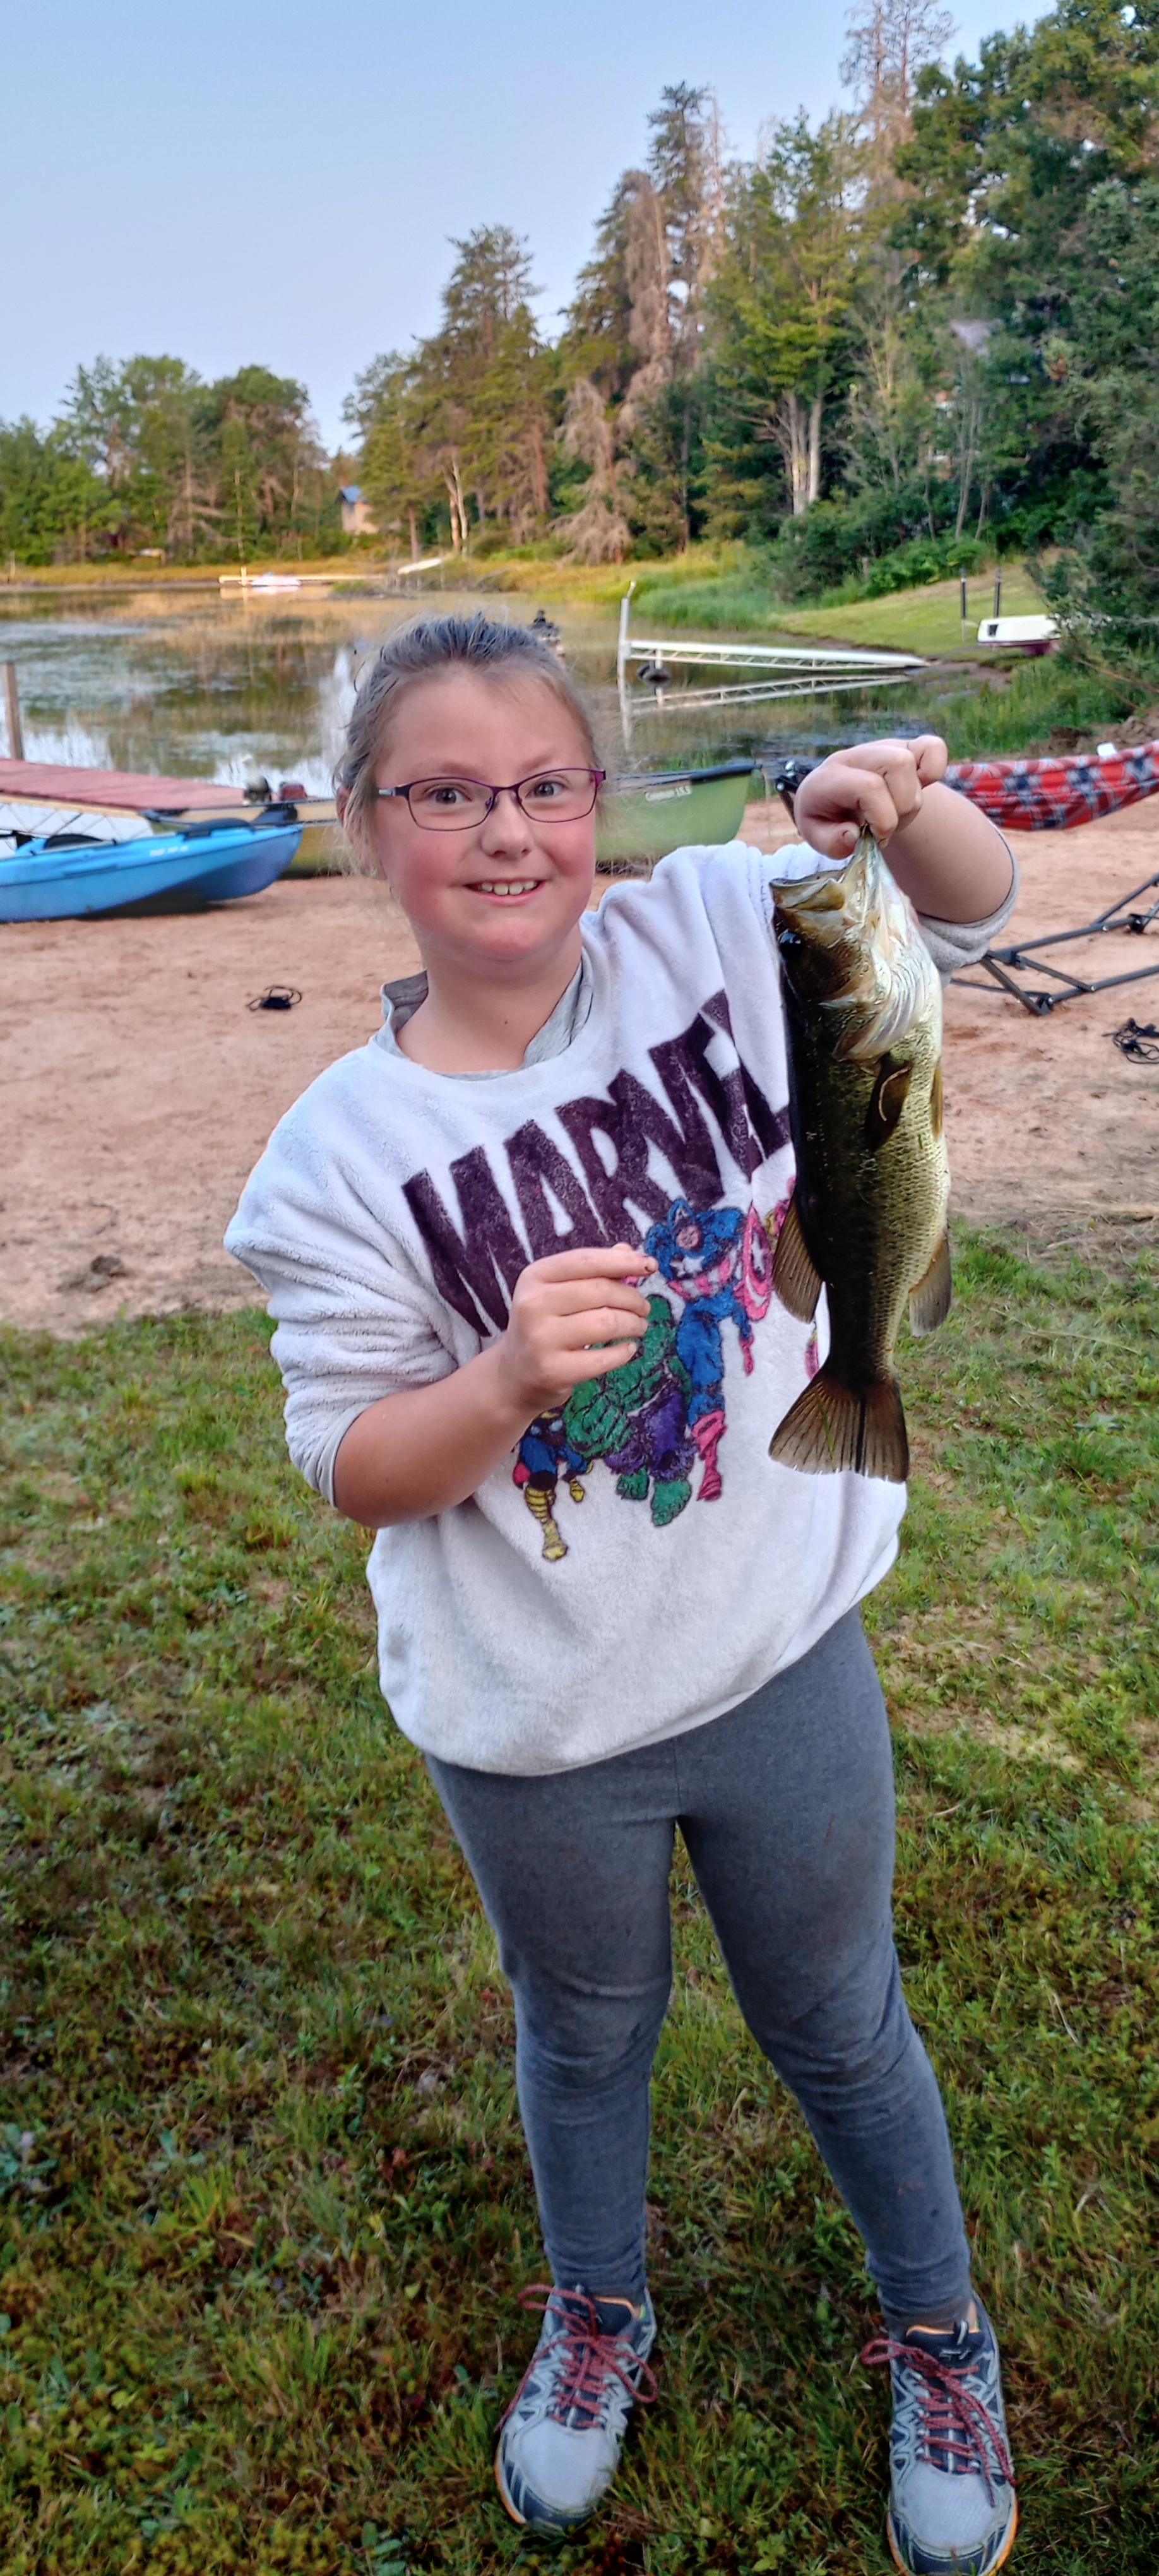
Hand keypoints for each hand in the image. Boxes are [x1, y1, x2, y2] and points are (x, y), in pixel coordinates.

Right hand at [495, 1245, 657, 1417]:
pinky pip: (603, 1358)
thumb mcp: (559, 1291)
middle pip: (601, 1291)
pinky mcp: (553, 1370)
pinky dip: (624, 1352)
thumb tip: (629, 1251)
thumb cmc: (545, 1324)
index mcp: (535, 1277)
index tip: (650, 1265)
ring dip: (634, 1324)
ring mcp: (541, 1339)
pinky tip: (628, 1349)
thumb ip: (593, 1270)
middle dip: (633, 1298)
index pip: (587, 1260)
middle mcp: (533, 1304)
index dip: (623, 1261)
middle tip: (644, 1308)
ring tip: (639, 1327)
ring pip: (606, 1322)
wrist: (515, 1374)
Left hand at [794, 736, 948, 861]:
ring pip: (912, 762)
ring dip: (912, 801)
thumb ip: (831, 843)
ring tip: (895, 816)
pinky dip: (934, 772)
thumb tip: (853, 834)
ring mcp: (883, 748)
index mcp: (829, 777)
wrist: (835, 800)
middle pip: (897, 764)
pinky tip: (917, 791)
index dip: (883, 819)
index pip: (869, 787)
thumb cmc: (828, 820)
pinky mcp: (906, 748)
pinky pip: (934, 748)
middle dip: (901, 808)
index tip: (878, 838)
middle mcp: (856, 756)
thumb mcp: (817, 838)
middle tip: (886, 829)